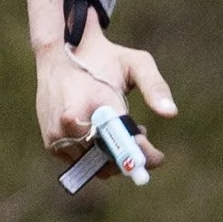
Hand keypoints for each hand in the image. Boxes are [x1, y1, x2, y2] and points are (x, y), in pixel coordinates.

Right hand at [35, 36, 175, 166]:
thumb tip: (171, 113)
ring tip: (121, 131)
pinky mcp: (51, 143)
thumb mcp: (137, 63)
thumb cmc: (105, 59)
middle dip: (131, 156)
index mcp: (94, 101)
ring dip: (113, 157)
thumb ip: (155, 86)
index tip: (159, 158)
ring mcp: (57, 135)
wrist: (61, 55)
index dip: (141, 155)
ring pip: (96, 166)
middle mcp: (71, 122)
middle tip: (141, 134)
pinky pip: (81, 162)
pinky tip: (102, 134)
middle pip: (109, 161)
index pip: (121, 141)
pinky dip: (96, 155)